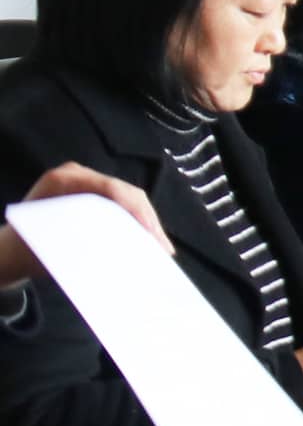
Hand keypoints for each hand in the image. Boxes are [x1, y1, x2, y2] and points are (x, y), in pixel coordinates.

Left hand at [0, 164, 170, 286]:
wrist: (10, 249)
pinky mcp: (93, 195)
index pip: (110, 188)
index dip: (136, 211)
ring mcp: (86, 183)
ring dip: (147, 222)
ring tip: (162, 248)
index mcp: (62, 181)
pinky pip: (123, 205)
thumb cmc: (27, 249)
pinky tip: (151, 240)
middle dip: (148, 219)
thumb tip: (127, 250)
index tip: (151, 236)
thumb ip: (87, 243)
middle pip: (125, 191)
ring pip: (129, 198)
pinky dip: (138, 223)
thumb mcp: (54, 247)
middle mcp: (77, 175)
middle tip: (163, 248)